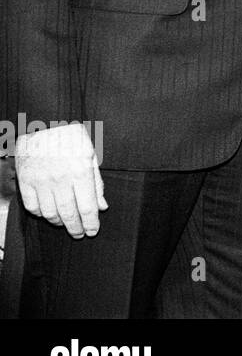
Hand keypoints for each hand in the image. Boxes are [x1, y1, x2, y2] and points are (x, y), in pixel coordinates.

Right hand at [16, 123, 106, 237]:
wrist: (44, 121)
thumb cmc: (72, 136)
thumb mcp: (92, 155)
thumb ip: (96, 182)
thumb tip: (102, 206)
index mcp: (80, 172)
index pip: (87, 207)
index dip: (91, 223)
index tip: (93, 231)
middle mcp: (60, 179)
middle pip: (68, 214)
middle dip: (76, 228)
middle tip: (80, 234)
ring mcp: (40, 181)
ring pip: (49, 213)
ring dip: (59, 223)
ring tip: (66, 224)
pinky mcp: (25, 180)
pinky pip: (32, 206)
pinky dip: (41, 214)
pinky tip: (49, 213)